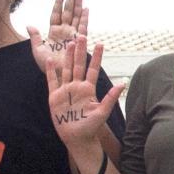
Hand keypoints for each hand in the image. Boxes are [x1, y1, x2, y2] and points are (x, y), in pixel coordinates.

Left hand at [26, 0, 87, 79]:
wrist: (58, 74)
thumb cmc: (48, 65)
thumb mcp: (37, 50)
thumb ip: (35, 37)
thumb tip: (29, 25)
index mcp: (53, 32)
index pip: (55, 15)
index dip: (58, 4)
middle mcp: (64, 32)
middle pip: (67, 13)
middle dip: (70, 1)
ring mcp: (72, 35)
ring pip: (75, 17)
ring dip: (78, 6)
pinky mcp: (78, 40)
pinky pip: (82, 27)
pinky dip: (84, 18)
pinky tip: (86, 9)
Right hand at [46, 34, 121, 153]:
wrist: (77, 137)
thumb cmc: (91, 126)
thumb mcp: (102, 111)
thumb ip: (111, 97)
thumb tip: (123, 83)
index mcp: (89, 89)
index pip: (93, 69)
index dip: (96, 57)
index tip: (100, 44)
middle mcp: (77, 87)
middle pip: (79, 65)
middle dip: (81, 51)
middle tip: (82, 36)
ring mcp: (66, 90)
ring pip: (66, 69)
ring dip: (67, 57)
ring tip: (69, 43)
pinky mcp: (55, 96)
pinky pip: (52, 81)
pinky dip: (50, 70)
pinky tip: (50, 59)